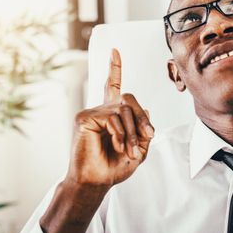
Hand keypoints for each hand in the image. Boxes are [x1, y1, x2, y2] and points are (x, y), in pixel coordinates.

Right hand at [67, 48, 154, 187]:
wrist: (96, 181)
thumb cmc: (114, 167)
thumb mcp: (139, 149)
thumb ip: (144, 129)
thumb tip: (146, 107)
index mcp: (111, 115)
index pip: (112, 87)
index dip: (114, 69)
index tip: (115, 51)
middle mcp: (100, 110)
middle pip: (128, 98)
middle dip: (142, 118)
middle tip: (148, 137)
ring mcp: (91, 112)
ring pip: (123, 110)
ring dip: (132, 132)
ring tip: (129, 150)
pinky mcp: (84, 118)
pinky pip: (112, 117)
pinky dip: (120, 133)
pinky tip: (117, 144)